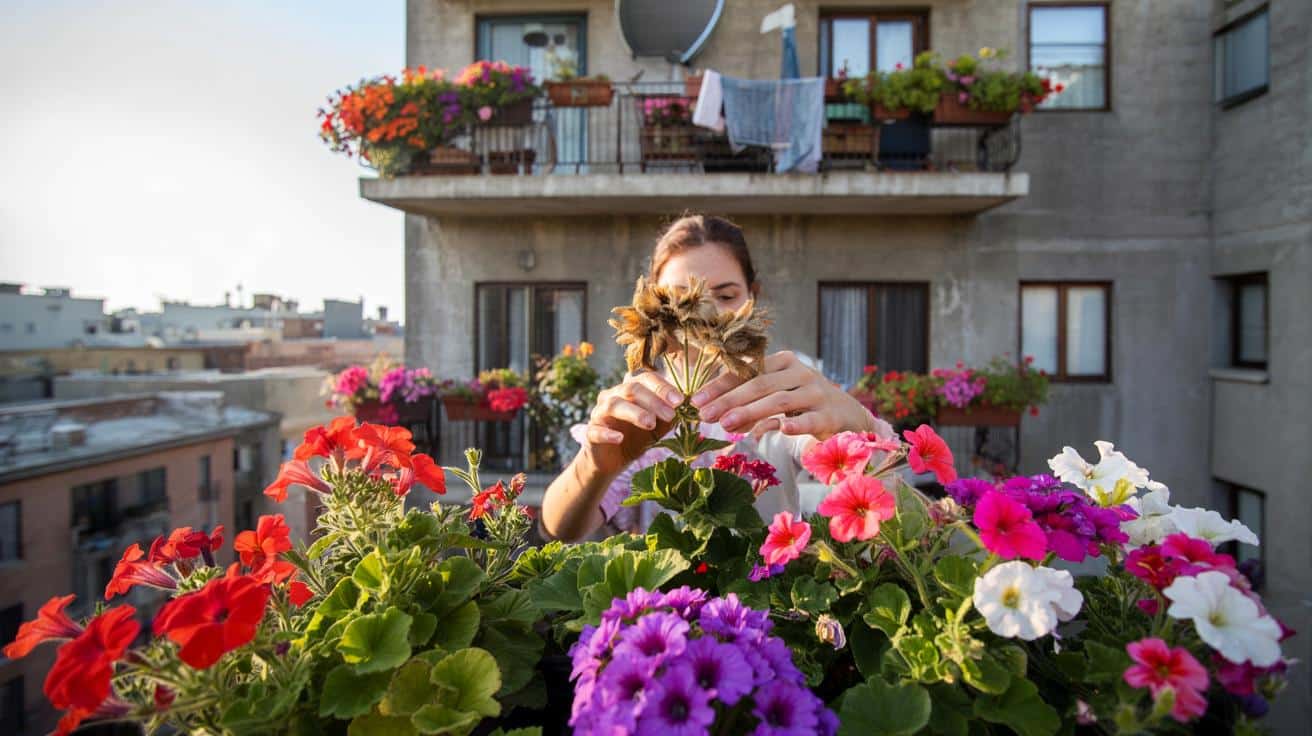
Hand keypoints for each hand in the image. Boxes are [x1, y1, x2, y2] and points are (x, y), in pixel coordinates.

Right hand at [581, 370, 683, 475]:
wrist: (611, 461)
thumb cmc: (635, 438)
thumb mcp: (657, 428)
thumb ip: (668, 418)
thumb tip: (686, 408)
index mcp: (630, 391)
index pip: (646, 379)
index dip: (663, 387)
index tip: (680, 401)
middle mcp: (613, 396)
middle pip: (631, 388)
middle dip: (653, 400)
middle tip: (670, 414)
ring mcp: (599, 414)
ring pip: (614, 405)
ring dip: (634, 413)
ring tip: (650, 424)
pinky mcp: (590, 433)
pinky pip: (595, 430)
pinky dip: (607, 433)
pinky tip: (619, 439)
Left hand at [691, 351, 875, 439]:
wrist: (850, 416)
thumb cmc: (805, 404)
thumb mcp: (778, 395)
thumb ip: (750, 400)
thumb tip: (714, 412)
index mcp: (784, 362)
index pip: (747, 371)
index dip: (720, 386)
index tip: (696, 401)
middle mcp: (800, 373)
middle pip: (759, 384)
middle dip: (729, 400)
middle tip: (705, 416)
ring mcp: (817, 393)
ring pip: (779, 401)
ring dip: (750, 412)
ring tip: (726, 425)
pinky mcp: (831, 415)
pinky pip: (810, 419)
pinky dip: (795, 424)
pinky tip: (781, 431)